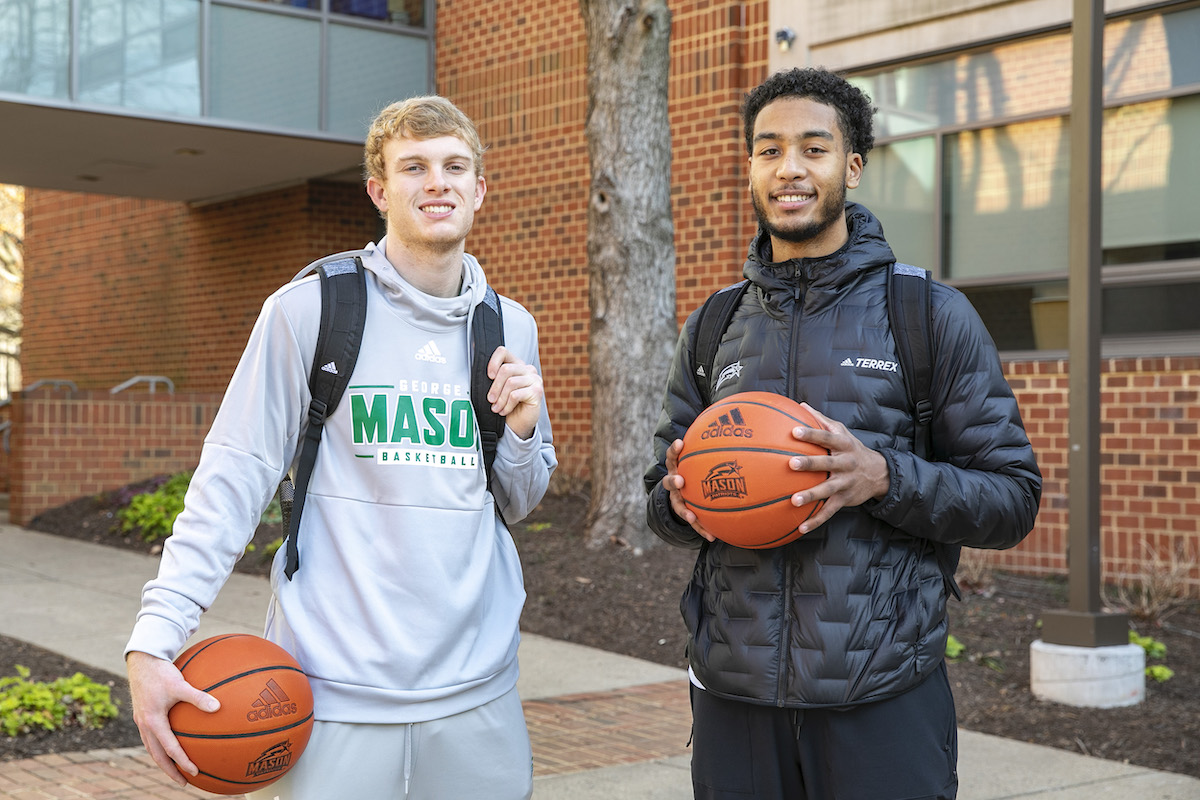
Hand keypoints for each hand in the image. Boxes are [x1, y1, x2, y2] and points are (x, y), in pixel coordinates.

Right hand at [127, 650, 219, 786]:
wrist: (142, 660)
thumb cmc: (161, 672)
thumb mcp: (181, 684)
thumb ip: (198, 696)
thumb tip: (218, 707)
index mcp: (153, 721)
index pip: (170, 749)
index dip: (182, 762)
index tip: (195, 772)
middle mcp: (145, 724)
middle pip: (157, 755)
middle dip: (170, 770)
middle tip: (184, 782)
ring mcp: (142, 721)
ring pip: (152, 748)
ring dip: (164, 760)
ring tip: (177, 769)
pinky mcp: (143, 715)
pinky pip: (152, 736)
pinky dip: (161, 745)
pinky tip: (173, 743)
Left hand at [487, 346, 543, 439]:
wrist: (519, 424)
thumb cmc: (507, 405)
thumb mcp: (498, 389)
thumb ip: (494, 378)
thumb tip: (483, 374)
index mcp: (517, 365)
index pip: (503, 352)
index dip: (493, 362)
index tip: (489, 376)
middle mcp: (528, 369)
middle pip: (506, 369)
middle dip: (494, 387)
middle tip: (490, 400)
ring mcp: (534, 380)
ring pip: (510, 383)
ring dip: (500, 398)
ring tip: (496, 408)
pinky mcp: (537, 392)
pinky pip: (516, 395)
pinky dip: (507, 405)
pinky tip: (505, 411)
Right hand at [661, 439, 716, 541]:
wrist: (685, 487)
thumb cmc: (698, 468)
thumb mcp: (701, 455)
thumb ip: (713, 445)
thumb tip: (733, 426)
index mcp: (677, 466)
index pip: (672, 456)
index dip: (674, 450)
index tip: (680, 443)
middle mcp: (675, 482)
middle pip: (669, 481)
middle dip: (673, 480)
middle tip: (680, 480)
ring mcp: (678, 498)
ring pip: (677, 505)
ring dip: (684, 511)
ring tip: (691, 516)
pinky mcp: (686, 512)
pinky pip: (693, 522)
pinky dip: (701, 529)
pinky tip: (712, 537)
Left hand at [786, 403, 890, 534]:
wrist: (879, 473)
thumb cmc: (852, 449)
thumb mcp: (842, 432)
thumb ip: (821, 420)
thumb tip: (800, 405)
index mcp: (843, 445)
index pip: (825, 437)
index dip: (811, 434)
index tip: (794, 431)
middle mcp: (845, 463)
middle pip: (826, 463)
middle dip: (809, 463)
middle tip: (791, 464)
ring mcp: (845, 483)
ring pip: (827, 490)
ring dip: (811, 496)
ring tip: (794, 500)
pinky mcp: (844, 500)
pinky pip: (829, 512)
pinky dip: (815, 521)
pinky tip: (800, 528)